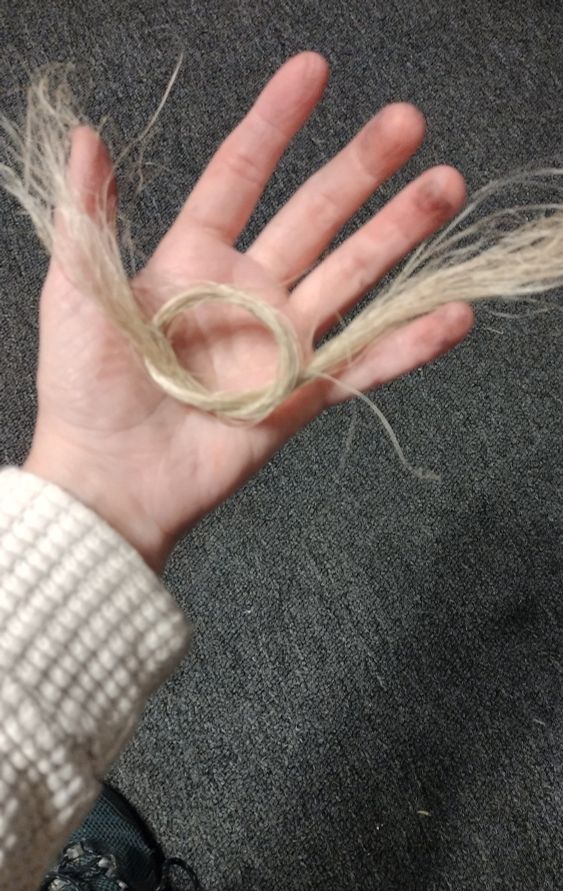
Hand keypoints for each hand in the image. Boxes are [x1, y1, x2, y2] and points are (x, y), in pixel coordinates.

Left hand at [24, 52, 473, 573]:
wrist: (112, 480)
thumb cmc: (83, 390)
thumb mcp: (77, 294)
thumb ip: (89, 218)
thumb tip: (85, 135)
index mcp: (194, 259)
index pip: (241, 173)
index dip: (276, 122)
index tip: (314, 71)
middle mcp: (247, 293)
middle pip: (315, 217)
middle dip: (362, 170)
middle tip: (409, 124)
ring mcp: (281, 344)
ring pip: (352, 277)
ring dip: (399, 236)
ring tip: (447, 189)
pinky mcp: (302, 395)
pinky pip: (364, 363)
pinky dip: (409, 343)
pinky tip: (453, 315)